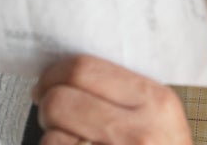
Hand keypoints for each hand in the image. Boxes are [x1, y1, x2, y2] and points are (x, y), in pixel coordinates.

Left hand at [32, 55, 192, 144]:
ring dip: (51, 138)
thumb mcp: (160, 119)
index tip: (48, 82)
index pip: (84, 69)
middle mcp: (140, 131)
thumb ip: (123, 93)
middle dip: (46, 105)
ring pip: (52, 134)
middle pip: (61, 99)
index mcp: (155, 101)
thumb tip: (67, 75)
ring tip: (67, 140)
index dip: (55, 74)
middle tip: (50, 112)